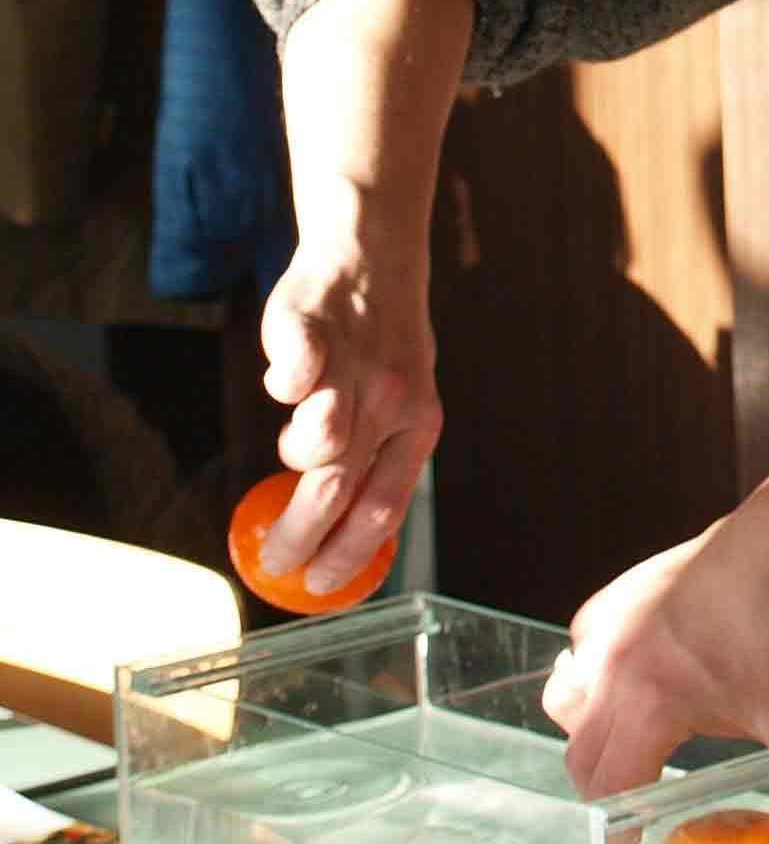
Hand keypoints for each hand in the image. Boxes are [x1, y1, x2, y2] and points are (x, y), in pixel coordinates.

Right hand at [256, 233, 440, 591]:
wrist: (374, 258)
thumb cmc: (380, 345)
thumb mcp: (402, 401)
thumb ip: (373, 456)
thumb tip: (337, 528)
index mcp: (419, 424)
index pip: (385, 506)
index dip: (349, 552)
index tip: (316, 585)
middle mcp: (391, 399)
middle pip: (340, 486)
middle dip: (302, 534)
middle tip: (273, 559)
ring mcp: (352, 364)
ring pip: (320, 436)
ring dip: (298, 455)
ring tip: (293, 448)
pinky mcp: (310, 326)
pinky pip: (293, 370)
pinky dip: (285, 385)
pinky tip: (285, 387)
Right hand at [542, 500, 768, 841]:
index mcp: (651, 700)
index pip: (610, 785)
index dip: (619, 823)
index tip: (631, 840)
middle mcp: (612, 665)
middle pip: (581, 753)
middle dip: (604, 786)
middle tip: (633, 801)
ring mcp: (603, 629)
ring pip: (567, 703)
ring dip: (590, 732)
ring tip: (634, 740)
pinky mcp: (608, 601)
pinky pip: (581, 657)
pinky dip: (596, 680)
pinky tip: (641, 681)